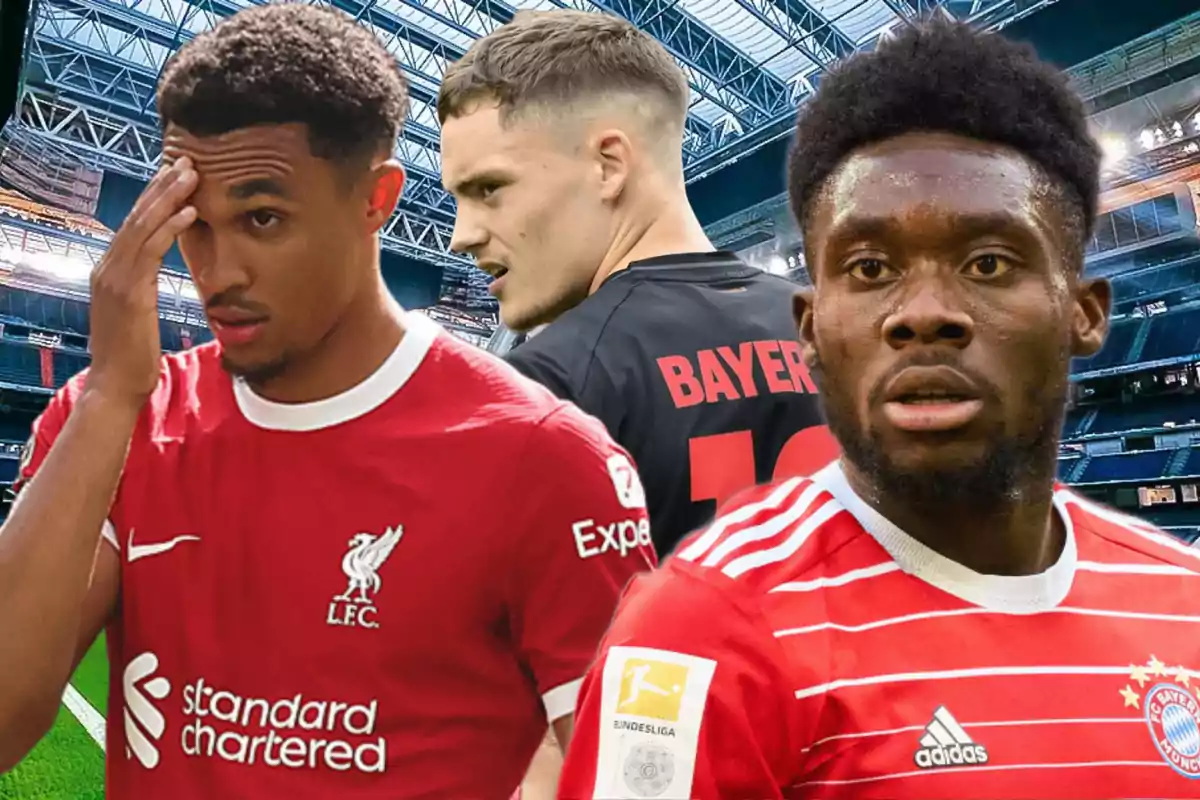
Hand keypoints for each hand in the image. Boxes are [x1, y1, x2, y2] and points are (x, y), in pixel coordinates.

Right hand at [84, 159, 196, 408]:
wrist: (116, 386)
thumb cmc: (132, 355)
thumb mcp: (137, 314)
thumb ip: (142, 290)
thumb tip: (154, 277)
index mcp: (110, 272)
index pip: (133, 225)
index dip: (153, 198)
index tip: (173, 176)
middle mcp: (108, 269)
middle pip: (136, 217)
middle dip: (161, 187)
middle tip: (184, 161)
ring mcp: (116, 279)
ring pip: (144, 226)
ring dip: (169, 198)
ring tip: (191, 175)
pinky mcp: (130, 292)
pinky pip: (152, 251)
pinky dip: (171, 228)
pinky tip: (190, 212)